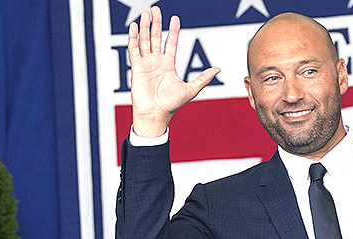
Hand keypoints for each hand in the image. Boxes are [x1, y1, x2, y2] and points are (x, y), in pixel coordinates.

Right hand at [128, 6, 219, 136]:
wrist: (156, 114)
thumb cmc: (172, 104)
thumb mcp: (191, 89)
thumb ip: (204, 78)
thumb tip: (218, 69)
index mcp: (169, 65)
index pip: (171, 43)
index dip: (172, 30)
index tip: (174, 18)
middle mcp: (157, 61)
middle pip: (156, 37)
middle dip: (156, 23)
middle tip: (155, 9)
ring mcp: (146, 63)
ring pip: (144, 40)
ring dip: (145, 26)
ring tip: (145, 13)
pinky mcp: (136, 67)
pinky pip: (134, 49)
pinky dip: (133, 38)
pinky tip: (134, 27)